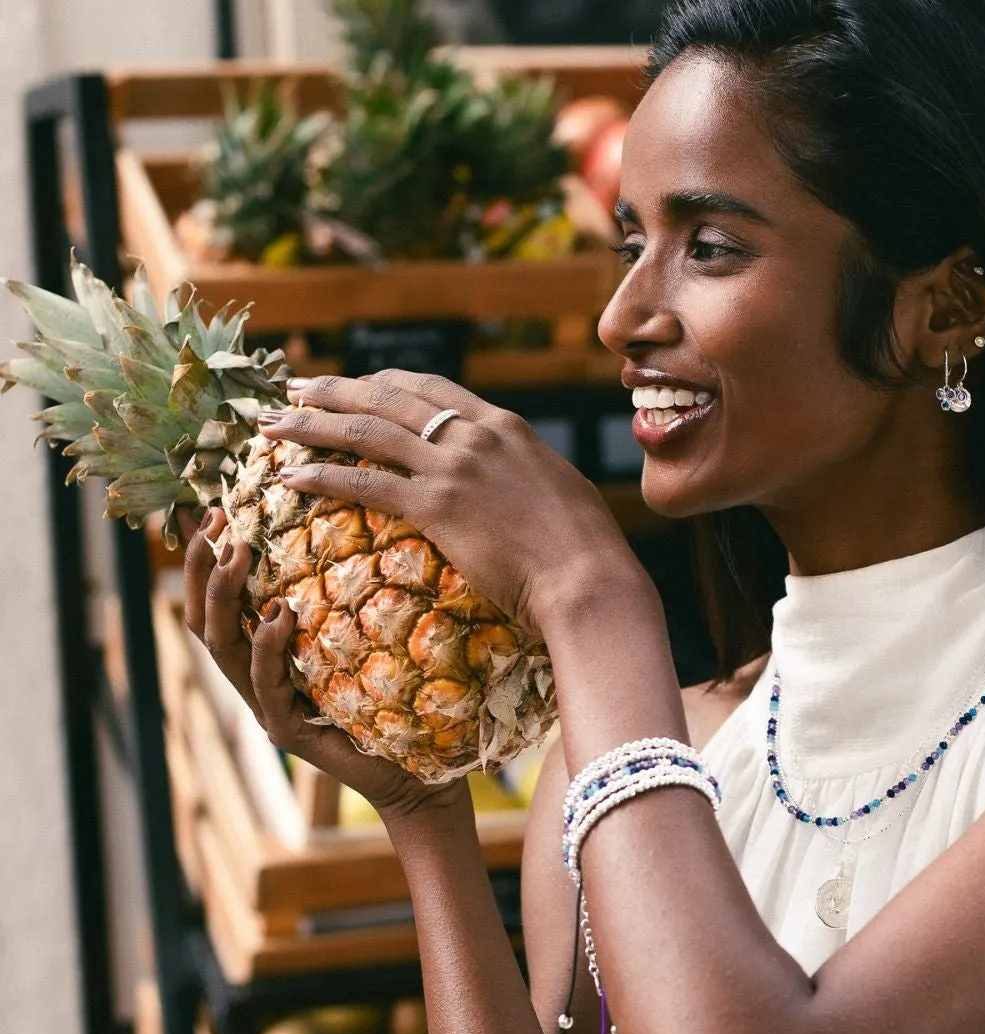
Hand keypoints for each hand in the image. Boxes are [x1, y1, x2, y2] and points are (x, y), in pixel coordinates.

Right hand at [180, 507, 466, 824]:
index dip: (202, 558)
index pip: (218, 601)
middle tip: (212, 519)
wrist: (413, 774)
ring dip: (226, 596)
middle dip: (201, 567)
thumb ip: (340, 604)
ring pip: (223, 647)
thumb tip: (345, 535)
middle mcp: (256, 680)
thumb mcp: (360, 642)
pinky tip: (278, 615)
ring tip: (236, 552)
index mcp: (265, 657)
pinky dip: (269, 647)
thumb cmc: (390, 702)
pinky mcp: (289, 732)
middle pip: (204, 619)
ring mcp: (268, 707)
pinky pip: (266, 686)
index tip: (203, 507)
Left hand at [256, 370, 644, 634]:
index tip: (355, 384)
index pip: (431, 387)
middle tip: (294, 387)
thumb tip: (516, 485)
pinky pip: (365, 484)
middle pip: (387, 398)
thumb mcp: (557, 493)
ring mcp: (454, 468)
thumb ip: (525, 476)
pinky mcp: (438, 507)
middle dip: (333, 390)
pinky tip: (289, 478)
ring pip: (365, 432)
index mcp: (505, 427)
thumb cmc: (586, 551)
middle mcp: (475, 435)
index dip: (382, 382)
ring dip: (311, 424)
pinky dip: (321, 477)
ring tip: (273, 424)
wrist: (590, 580)